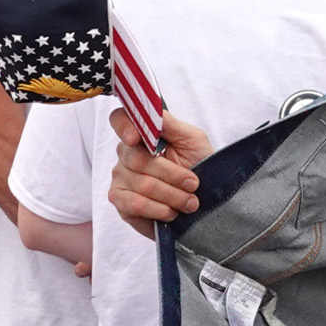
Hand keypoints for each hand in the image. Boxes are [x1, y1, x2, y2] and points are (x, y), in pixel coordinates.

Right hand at [108, 106, 211, 236]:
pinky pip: (134, 204)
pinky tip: (171, 212)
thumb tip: (152, 113)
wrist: (205, 198)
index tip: (136, 138)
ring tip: (189, 202)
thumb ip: (169, 124)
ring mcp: (119, 178)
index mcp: (140, 134)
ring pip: (141, 184)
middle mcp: (125, 154)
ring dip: (172, 195)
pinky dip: (158, 209)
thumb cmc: (198, 164)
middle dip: (173, 175)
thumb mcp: (192, 139)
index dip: (123, 126)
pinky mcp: (120, 201)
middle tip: (193, 185)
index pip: (119, 119)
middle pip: (138, 160)